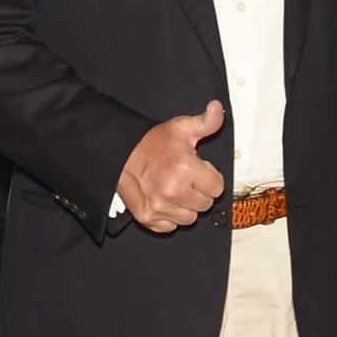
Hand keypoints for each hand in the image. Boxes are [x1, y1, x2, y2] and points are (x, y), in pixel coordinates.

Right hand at [117, 100, 226, 232]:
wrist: (120, 153)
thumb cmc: (152, 142)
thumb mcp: (181, 128)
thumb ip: (206, 122)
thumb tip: (217, 109)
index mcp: (186, 169)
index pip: (217, 188)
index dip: (210, 178)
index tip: (198, 171)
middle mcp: (173, 191)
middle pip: (205, 205)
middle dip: (199, 192)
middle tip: (186, 180)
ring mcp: (159, 207)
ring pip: (189, 218)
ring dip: (185, 207)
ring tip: (175, 190)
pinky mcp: (147, 217)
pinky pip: (170, 227)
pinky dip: (169, 217)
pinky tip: (164, 201)